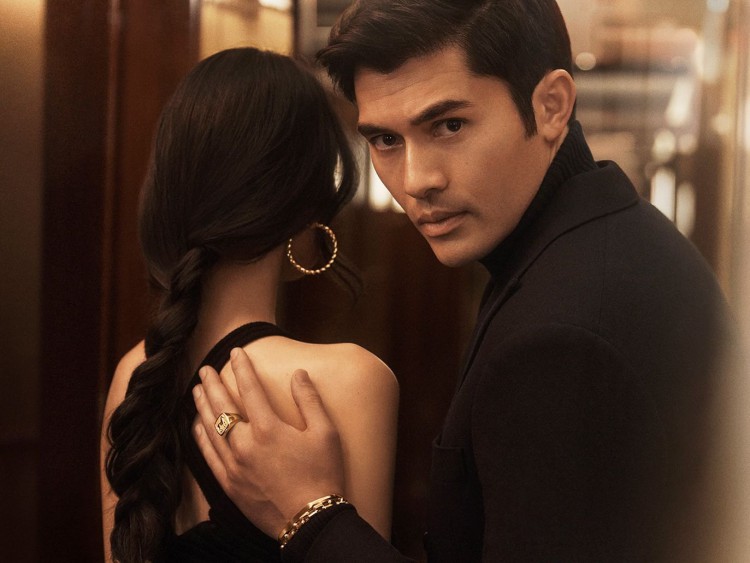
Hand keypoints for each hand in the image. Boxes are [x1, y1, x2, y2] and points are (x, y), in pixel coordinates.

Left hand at [192, 347, 345, 536]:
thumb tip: (298, 374)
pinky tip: (197, 426)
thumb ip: (309, 400)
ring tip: (197, 390)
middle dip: (213, 383)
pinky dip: (200, 437)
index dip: (242, 368)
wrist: (311, 519)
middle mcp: (245, 444)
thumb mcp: (325, 432)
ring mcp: (234, 465)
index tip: (236, 352)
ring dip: (203, 406)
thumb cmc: (322, 474)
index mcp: (269, 428)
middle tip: (206, 368)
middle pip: (223, 406)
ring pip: (211, 429)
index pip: (249, 389)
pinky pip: (208, 455)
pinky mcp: (230, 484)